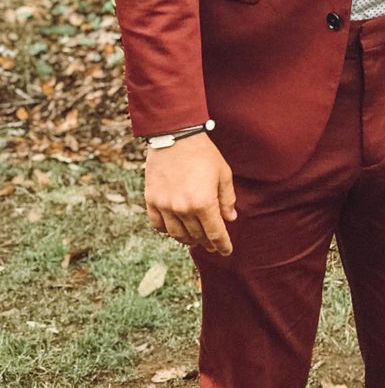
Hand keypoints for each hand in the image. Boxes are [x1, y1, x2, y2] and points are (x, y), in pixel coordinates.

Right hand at [144, 133, 236, 255]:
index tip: (226, 251)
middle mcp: (183, 209)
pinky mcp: (151, 200)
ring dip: (188, 240)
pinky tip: (175, 229)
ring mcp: (165, 206)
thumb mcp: (223, 173)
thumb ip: (227, 198)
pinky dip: (167, 230)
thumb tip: (230, 218)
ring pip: (177, 234)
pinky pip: (158, 225)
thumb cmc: (203, 153)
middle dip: (207, 242)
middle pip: (197, 236)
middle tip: (212, 245)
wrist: (175, 136)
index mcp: (204, 203)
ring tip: (195, 240)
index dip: (222, 245)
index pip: (214, 233)